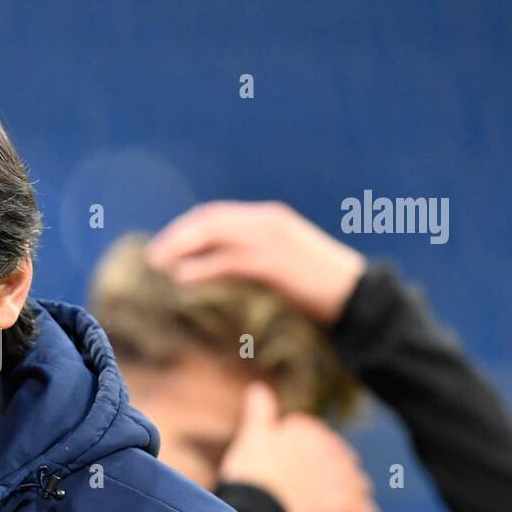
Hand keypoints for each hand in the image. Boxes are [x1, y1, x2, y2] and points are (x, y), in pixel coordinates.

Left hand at [146, 201, 365, 324]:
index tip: (164, 245)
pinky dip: (199, 268)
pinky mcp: (272, 263)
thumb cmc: (320, 287)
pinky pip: (226, 261)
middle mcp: (267, 222)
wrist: (359, 297)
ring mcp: (270, 240)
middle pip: (208, 220)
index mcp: (269, 218)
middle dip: (176, 236)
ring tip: (159, 268)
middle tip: (152, 258)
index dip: (185, 228)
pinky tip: (181, 280)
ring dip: (180, 250)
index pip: (215, 214)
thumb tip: (217, 269)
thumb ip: (253, 258)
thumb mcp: (284, 263)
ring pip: (212, 235)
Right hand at [219, 383, 381, 511]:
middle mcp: (334, 448)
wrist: (259, 508)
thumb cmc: (252, 473)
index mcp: (311, 430)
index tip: (297, 470)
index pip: (318, 441)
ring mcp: (347, 477)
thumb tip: (258, 388)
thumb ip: (260, 411)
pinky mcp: (353, 506)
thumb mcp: (252, 436)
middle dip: (334, 476)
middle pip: (342, 463)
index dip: (309, 457)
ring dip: (351, 496)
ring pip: (359, 486)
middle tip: (314, 496)